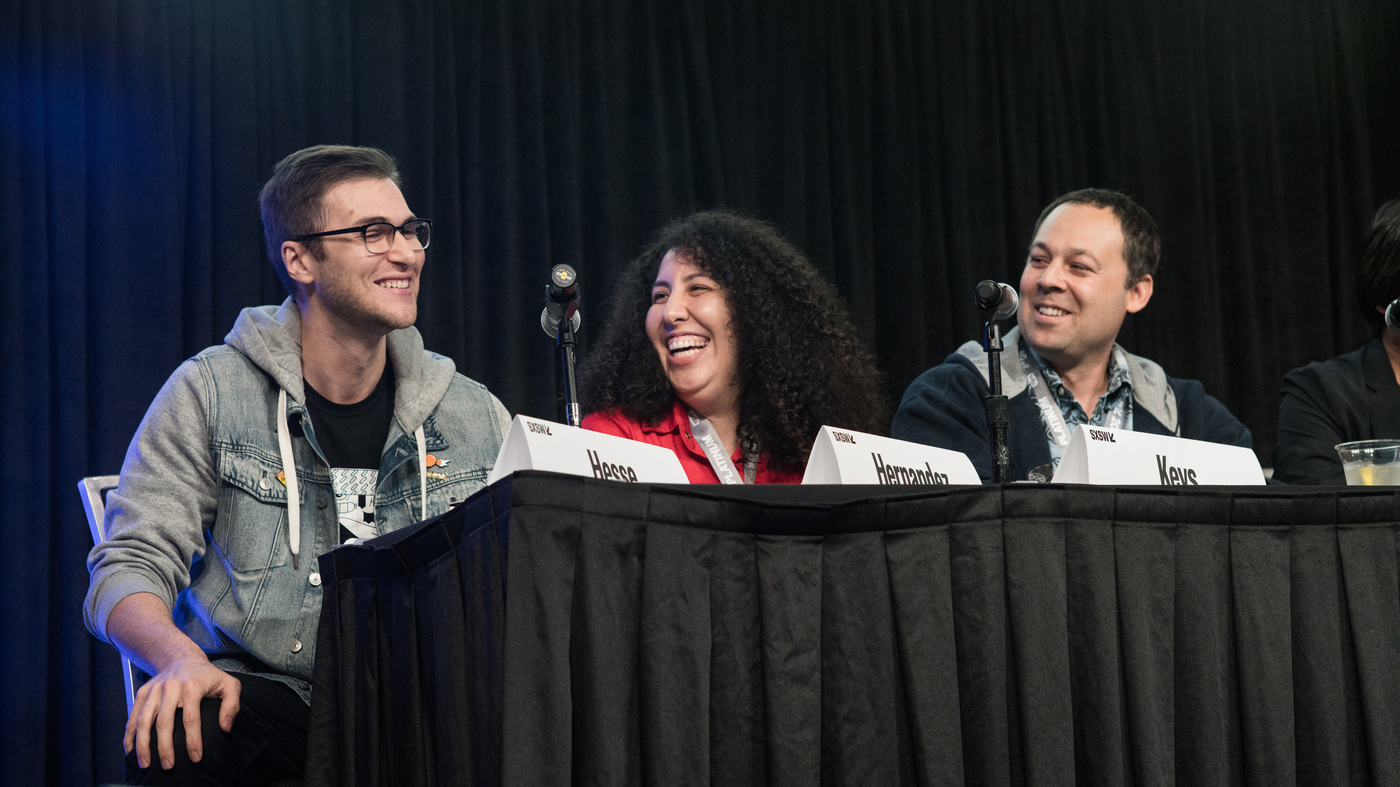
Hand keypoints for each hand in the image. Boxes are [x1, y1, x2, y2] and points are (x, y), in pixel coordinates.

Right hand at [124, 656, 241, 770]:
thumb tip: (225, 728)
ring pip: (144, 720)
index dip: (193, 741)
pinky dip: (129, 735)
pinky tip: (130, 751)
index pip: (192, 718)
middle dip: (165, 747)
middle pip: (164, 722)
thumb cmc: (208, 676)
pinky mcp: (142, 693)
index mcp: (192, 686)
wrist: (181, 657)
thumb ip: (232, 705)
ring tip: (145, 765)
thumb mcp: (229, 684)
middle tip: (169, 766)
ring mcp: (154, 690)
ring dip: (142, 744)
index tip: (196, 758)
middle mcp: (170, 687)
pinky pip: (133, 716)